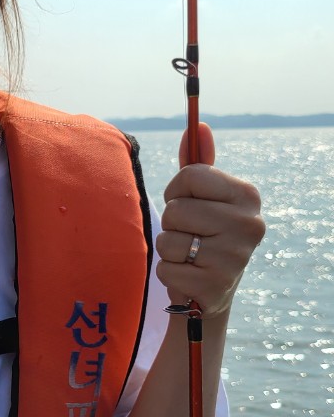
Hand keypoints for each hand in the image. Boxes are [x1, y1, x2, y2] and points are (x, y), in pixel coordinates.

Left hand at [154, 123, 264, 316]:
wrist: (210, 290)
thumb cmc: (203, 233)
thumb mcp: (203, 198)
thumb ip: (197, 165)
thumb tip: (199, 126)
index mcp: (247, 195)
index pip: (190, 175)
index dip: (176, 190)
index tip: (187, 202)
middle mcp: (249, 224)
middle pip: (176, 210)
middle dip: (171, 224)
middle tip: (190, 235)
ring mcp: (235, 257)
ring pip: (168, 241)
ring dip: (169, 250)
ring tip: (188, 256)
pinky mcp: (216, 286)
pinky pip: (166, 269)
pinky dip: (168, 273)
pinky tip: (187, 276)